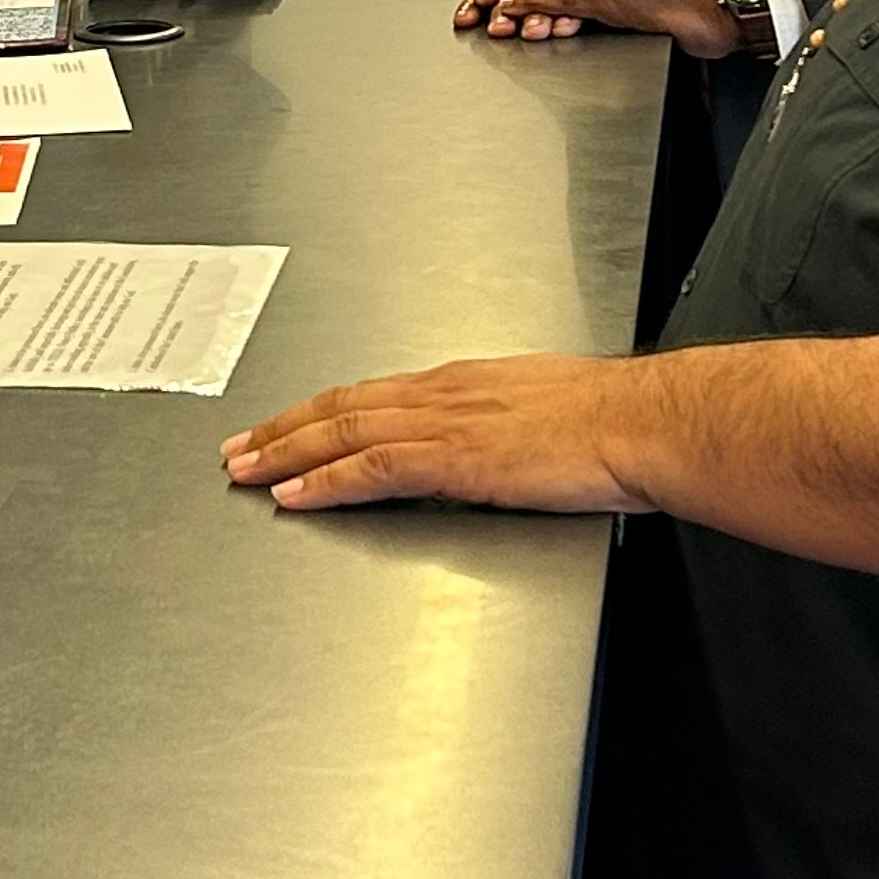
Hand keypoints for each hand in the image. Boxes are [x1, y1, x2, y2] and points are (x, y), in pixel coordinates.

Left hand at [220, 353, 650, 513]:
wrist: (641, 422)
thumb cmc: (610, 420)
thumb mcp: (539, 410)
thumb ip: (500, 426)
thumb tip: (489, 443)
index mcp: (461, 383)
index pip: (371, 394)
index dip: (319, 411)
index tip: (285, 425)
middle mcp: (442, 394)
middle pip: (341, 406)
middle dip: (283, 428)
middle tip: (238, 447)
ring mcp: (444, 423)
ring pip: (342, 432)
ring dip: (286, 452)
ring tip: (246, 471)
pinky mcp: (454, 457)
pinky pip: (372, 467)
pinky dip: (326, 480)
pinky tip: (295, 494)